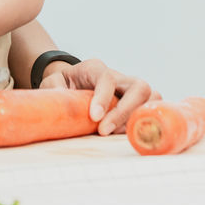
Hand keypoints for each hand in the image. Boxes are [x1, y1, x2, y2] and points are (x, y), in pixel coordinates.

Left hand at [40, 58, 159, 135]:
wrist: (73, 84)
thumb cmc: (62, 85)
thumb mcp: (52, 84)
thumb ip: (53, 91)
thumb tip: (61, 107)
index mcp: (95, 68)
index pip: (106, 78)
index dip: (103, 98)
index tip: (94, 118)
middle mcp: (119, 76)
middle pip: (138, 87)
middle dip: (124, 111)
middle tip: (105, 131)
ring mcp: (131, 89)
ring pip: (152, 96)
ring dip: (139, 117)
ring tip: (118, 134)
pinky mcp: (139, 103)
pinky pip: (153, 109)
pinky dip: (146, 122)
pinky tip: (129, 135)